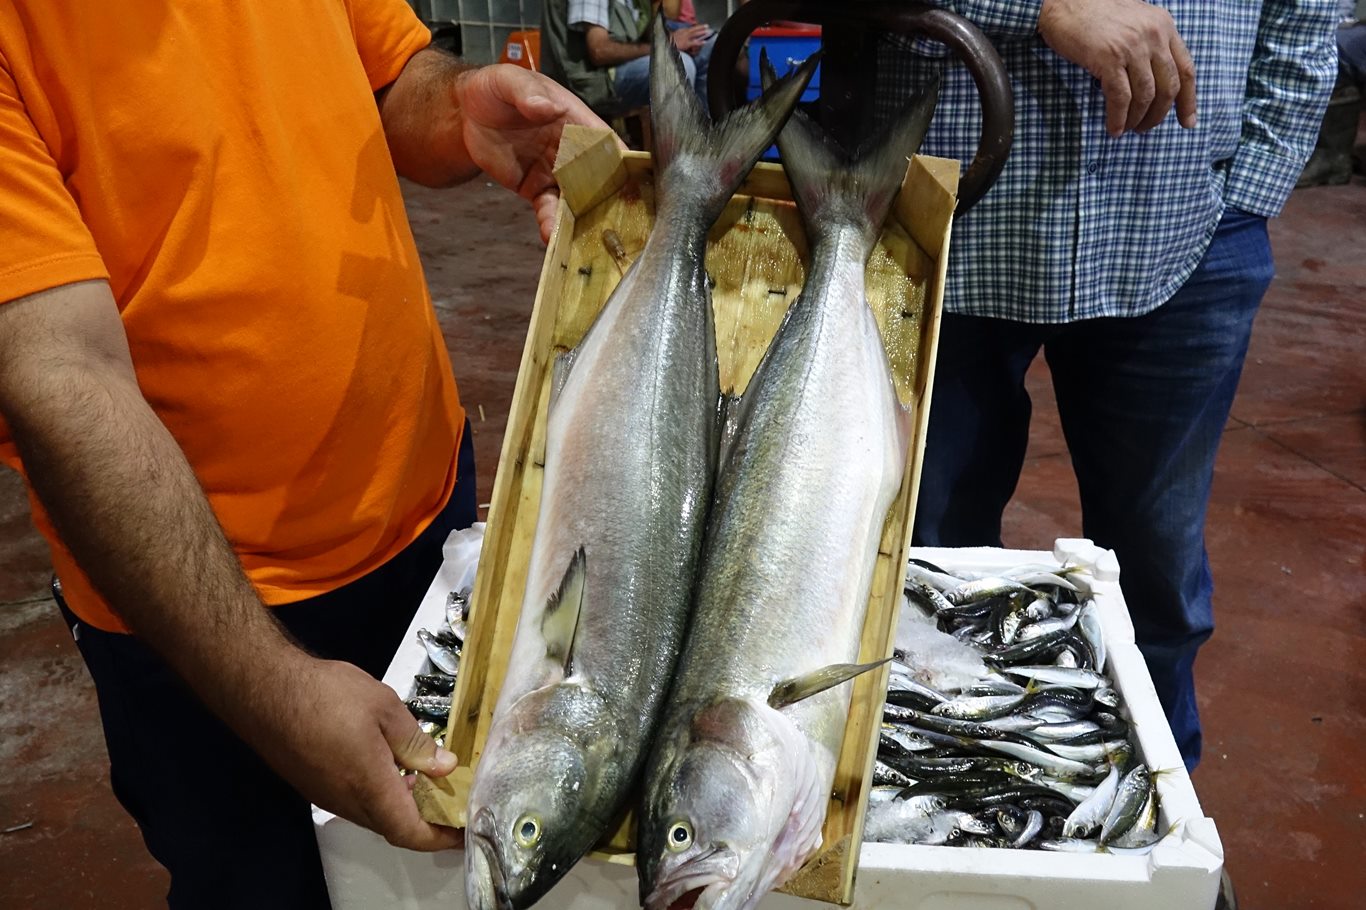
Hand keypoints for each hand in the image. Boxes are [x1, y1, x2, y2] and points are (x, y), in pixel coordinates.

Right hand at [248, 654, 462, 850]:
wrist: (264, 689)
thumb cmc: (325, 696)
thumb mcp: (385, 709)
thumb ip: (416, 743)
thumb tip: (445, 767)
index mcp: (369, 788)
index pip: (410, 832)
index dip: (440, 837)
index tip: (462, 831)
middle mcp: (346, 802)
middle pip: (393, 825)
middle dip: (425, 817)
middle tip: (451, 795)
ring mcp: (327, 795)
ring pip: (373, 812)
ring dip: (401, 802)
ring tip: (426, 775)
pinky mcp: (314, 783)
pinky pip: (354, 799)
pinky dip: (379, 791)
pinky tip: (389, 763)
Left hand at [451, 65, 611, 241]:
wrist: (465, 113)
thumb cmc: (494, 89)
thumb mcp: (508, 80)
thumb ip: (527, 93)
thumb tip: (548, 107)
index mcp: (576, 121)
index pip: (607, 143)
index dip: (623, 163)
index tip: (636, 184)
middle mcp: (572, 149)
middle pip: (598, 179)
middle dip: (608, 201)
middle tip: (617, 224)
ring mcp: (555, 172)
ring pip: (576, 200)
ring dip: (582, 219)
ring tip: (585, 238)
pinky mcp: (536, 189)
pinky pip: (549, 210)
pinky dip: (552, 224)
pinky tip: (551, 236)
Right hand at [670, 24, 710, 55]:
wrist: (665, 43)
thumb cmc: (668, 41)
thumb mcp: (672, 36)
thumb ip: (677, 35)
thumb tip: (680, 38)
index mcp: (681, 31)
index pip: (690, 28)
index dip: (695, 27)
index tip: (700, 26)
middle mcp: (684, 32)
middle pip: (694, 29)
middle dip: (700, 27)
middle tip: (706, 26)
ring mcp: (686, 37)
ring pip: (695, 34)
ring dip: (702, 32)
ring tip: (707, 31)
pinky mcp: (686, 43)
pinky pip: (694, 42)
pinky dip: (700, 42)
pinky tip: (704, 42)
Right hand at [1039, 0, 1196, 136]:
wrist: (1064, 1)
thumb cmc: (1093, 13)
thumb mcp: (1134, 21)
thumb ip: (1149, 43)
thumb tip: (1153, 80)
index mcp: (1163, 26)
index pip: (1185, 69)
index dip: (1188, 100)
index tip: (1188, 122)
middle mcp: (1153, 35)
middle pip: (1168, 87)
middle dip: (1159, 115)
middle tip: (1146, 128)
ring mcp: (1132, 46)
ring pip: (1146, 96)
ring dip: (1137, 119)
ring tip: (1127, 129)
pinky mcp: (1109, 58)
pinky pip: (1120, 98)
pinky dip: (1118, 118)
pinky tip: (1113, 128)